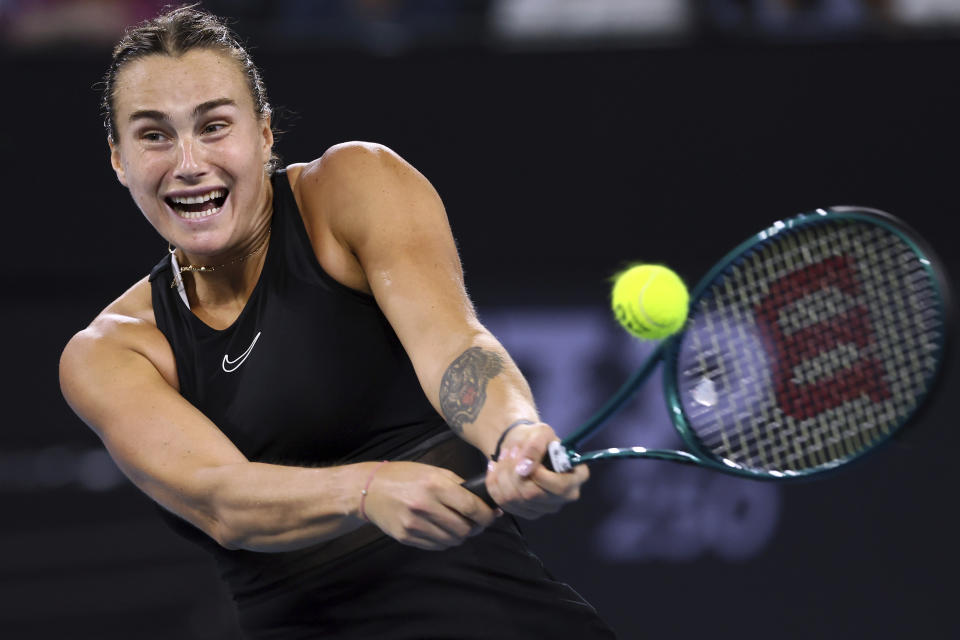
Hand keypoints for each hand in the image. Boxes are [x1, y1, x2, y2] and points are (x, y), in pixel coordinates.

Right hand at [361, 461, 497, 549]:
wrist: (369, 489)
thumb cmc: (405, 477)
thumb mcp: (432, 471)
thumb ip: (458, 485)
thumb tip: (484, 501)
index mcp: (435, 485)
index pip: (472, 507)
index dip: (487, 516)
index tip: (492, 516)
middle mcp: (425, 505)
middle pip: (464, 528)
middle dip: (475, 528)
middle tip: (476, 522)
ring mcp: (414, 524)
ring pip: (451, 541)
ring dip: (460, 536)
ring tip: (458, 526)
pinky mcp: (406, 536)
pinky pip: (435, 546)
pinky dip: (444, 541)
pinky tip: (441, 530)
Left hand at [484, 422, 589, 518]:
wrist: (523, 447)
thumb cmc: (537, 439)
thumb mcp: (539, 432)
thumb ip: (535, 447)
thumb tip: (524, 469)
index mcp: (577, 476)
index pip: (559, 487)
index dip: (538, 473)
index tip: (523, 454)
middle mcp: (565, 496)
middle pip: (532, 495)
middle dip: (513, 471)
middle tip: (508, 452)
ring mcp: (546, 507)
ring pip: (514, 499)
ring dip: (501, 475)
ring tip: (502, 457)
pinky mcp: (527, 512)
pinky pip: (503, 503)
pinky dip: (494, 483)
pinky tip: (496, 469)